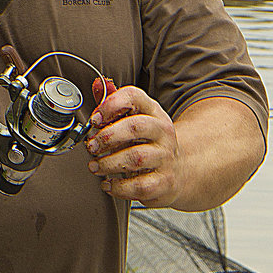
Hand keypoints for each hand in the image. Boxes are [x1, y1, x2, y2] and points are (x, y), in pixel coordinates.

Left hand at [85, 85, 180, 206]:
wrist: (180, 169)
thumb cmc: (149, 142)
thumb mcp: (135, 119)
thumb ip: (114, 104)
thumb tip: (97, 86)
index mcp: (153, 111)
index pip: (134, 96)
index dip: (111, 105)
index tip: (95, 119)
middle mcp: (162, 132)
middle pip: (135, 127)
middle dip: (107, 136)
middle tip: (92, 146)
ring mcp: (165, 157)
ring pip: (136, 157)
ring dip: (109, 163)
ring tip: (95, 166)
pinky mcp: (165, 182)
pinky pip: (140, 186)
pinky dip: (119, 187)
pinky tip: (108, 184)